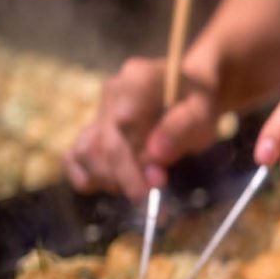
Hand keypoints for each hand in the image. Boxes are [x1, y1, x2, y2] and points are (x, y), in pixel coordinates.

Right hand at [64, 56, 221, 204]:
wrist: (193, 88)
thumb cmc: (200, 98)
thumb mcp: (204, 109)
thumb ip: (181, 129)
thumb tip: (155, 156)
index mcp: (138, 79)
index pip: (121, 125)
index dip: (133, 163)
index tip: (157, 186)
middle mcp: (112, 92)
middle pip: (103, 145)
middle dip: (126, 179)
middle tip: (154, 199)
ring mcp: (100, 110)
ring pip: (85, 152)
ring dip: (109, 180)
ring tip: (138, 190)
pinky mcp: (94, 129)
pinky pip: (74, 156)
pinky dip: (86, 177)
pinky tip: (112, 187)